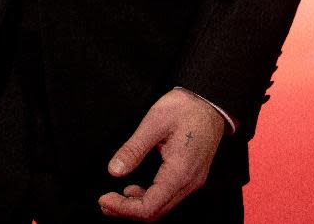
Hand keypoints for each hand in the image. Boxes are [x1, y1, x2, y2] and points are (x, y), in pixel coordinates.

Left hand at [99, 89, 225, 219]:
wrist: (210, 101)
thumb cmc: (185, 107)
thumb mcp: (155, 121)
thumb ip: (134, 148)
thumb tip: (114, 171)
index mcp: (180, 172)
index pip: (150, 206)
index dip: (124, 208)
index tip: (104, 199)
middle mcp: (189, 183)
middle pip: (156, 211)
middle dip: (128, 211)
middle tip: (104, 203)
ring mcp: (192, 181)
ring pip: (163, 206)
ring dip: (138, 206)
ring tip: (115, 198)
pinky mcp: (192, 176)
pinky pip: (169, 196)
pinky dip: (150, 198)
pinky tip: (134, 190)